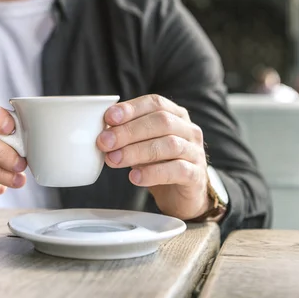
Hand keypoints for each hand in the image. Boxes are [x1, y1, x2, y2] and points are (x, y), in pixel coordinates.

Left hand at [97, 94, 210, 219]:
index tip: (109, 117)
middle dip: (129, 131)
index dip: (131, 108)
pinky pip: (177, 170)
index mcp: (175, 115)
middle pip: (162, 122)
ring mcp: (195, 152)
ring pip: (169, 145)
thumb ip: (126, 133)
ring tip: (114, 160)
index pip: (155, 103)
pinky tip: (135, 177)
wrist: (181, 195)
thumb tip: (102, 129)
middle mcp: (189, 130)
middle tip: (105, 142)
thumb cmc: (159, 163)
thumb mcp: (142, 144)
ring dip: (137, 151)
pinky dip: (154, 173)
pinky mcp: (196, 175)